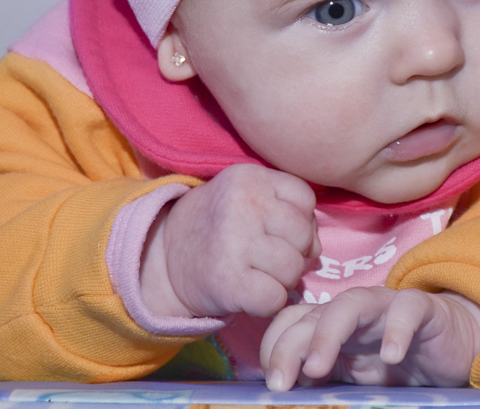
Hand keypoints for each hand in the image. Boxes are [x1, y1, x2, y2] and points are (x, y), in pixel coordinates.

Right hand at [139, 163, 319, 318]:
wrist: (164, 258)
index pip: (305, 200)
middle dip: (295, 252)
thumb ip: (286, 207)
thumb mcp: (246, 196)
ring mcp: (234, 242)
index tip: (277, 231)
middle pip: (303, 235)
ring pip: (293, 268)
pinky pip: (276, 298)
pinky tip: (251, 293)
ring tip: (259, 274)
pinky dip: (269, 303)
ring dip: (282, 280)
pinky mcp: (228, 281)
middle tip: (269, 258)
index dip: (300, 221)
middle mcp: (243, 204)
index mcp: (249, 177)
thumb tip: (316, 247)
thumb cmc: (218, 226)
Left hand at [259, 287, 479, 390]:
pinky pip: (406, 309)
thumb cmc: (401, 366)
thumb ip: (324, 380)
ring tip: (317, 367)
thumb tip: (287, 392)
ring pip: (349, 304)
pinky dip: (396, 330)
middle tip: (279, 383)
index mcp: (331, 326)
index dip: (274, 346)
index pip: (290, 322)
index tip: (272, 382)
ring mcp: (385, 307)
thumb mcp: (355, 380)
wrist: (455, 348)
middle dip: (289, 347)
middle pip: (311, 315)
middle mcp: (352, 312)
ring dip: (328, 334)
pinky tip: (390, 356)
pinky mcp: (422, 309)